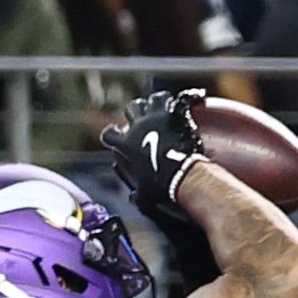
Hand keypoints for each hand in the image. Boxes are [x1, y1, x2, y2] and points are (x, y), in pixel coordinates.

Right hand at [101, 89, 206, 217]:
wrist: (181, 175)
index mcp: (126, 143)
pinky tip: (189, 101)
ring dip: (157, 103)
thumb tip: (134, 198)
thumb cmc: (160, 186)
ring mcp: (157, 117)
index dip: (110, 136)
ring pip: (153, 99)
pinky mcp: (175, 113)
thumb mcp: (144, 195)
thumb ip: (137, 194)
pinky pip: (179, 100)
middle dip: (136, 112)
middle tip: (142, 120)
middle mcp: (138, 125)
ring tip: (162, 109)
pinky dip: (184, 100)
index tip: (114, 138)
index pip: (109, 134)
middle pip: (132, 108)